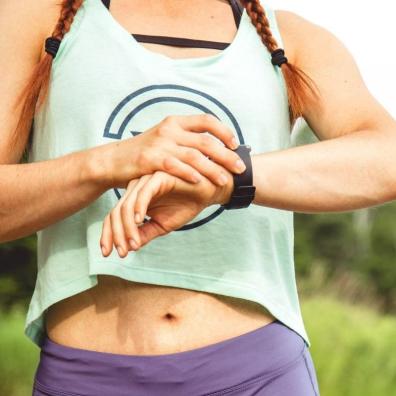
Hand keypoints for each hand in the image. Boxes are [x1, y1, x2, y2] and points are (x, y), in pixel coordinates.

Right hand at [89, 114, 245, 189]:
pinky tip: (200, 182)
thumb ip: (185, 141)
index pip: (207, 120)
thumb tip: (211, 148)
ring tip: (225, 180)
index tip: (236, 145)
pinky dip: (190, 174)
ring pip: (195, 156)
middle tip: (240, 168)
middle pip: (206, 141)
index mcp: (175, 122)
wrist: (113, 161)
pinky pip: (175, 166)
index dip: (224, 132)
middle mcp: (169, 129)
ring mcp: (160, 144)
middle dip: (226, 155)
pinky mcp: (150, 159)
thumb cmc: (144, 154)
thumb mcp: (165, 140)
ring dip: (213, 169)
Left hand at [100, 169, 233, 257]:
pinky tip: (140, 222)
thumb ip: (145, 233)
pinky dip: (140, 207)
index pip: (115, 216)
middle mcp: (137, 188)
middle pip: (117, 211)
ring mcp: (146, 181)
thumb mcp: (163, 225)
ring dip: (128, 227)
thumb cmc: (186, 205)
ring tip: (133, 244)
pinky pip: (144, 192)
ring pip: (127, 204)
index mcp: (136, 198)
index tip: (110, 253)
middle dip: (117, 234)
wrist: (209, 192)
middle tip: (122, 252)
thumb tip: (128, 248)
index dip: (109, 235)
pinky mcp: (159, 176)